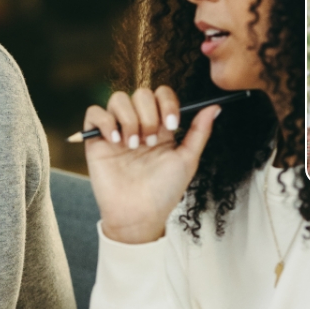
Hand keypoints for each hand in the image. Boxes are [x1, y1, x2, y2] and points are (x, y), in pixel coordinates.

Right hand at [83, 86, 218, 244]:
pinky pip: (94, 113)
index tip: (171, 125)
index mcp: (160, 126)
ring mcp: (116, 131)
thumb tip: (215, 106)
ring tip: (133, 145)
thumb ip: (199, 131)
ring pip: (118, 99)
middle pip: (140, 93)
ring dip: (129, 119)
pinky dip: (106, 122)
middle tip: (150, 142)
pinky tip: (115, 141)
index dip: (167, 102)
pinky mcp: (96, 140)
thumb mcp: (187, 160)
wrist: (139, 215)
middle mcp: (138, 124)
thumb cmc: (164, 191)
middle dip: (148, 115)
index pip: (161, 94)